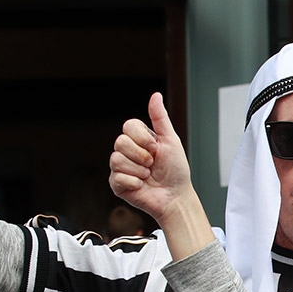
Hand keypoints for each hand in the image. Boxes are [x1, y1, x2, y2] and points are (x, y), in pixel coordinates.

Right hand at [109, 92, 201, 228]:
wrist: (175, 196)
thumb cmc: (175, 170)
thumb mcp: (171, 140)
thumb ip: (160, 118)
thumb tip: (155, 95)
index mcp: (138, 138)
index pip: (128, 126)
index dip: (143, 138)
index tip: (156, 148)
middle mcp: (127, 151)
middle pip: (120, 142)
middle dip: (142, 155)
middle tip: (152, 164)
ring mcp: (120, 167)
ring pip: (116, 159)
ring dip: (138, 170)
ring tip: (147, 175)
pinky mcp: (117, 184)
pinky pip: (117, 177)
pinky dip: (134, 182)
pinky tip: (141, 185)